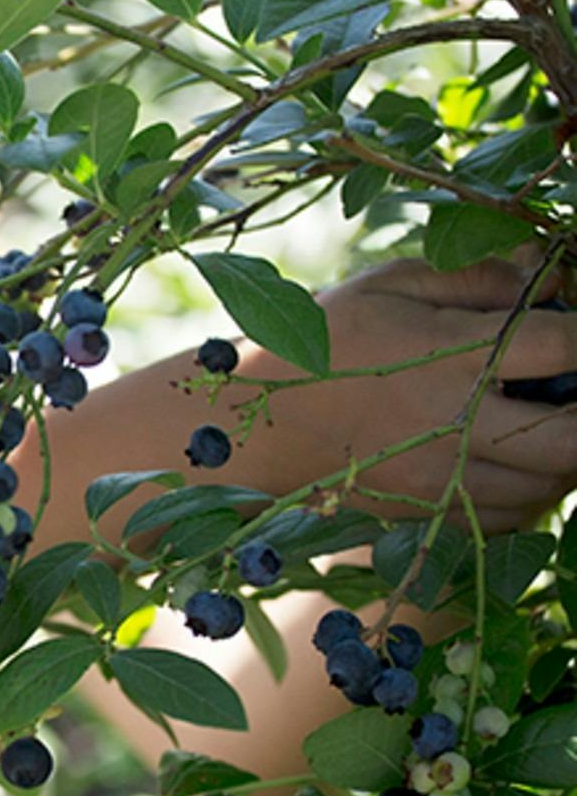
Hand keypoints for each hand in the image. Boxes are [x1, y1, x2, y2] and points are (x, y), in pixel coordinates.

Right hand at [234, 257, 576, 530]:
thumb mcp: (387, 288)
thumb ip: (474, 278)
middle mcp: (454, 426)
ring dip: (566, 457)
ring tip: (550, 422)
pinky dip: (530, 490)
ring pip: (549, 487)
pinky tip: (515, 460)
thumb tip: (548, 279)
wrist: (251, 426)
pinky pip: (510, 516)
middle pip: (575, 440)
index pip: (569, 347)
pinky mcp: (427, 515)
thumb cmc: (319, 344)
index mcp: (449, 357)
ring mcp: (441, 480)